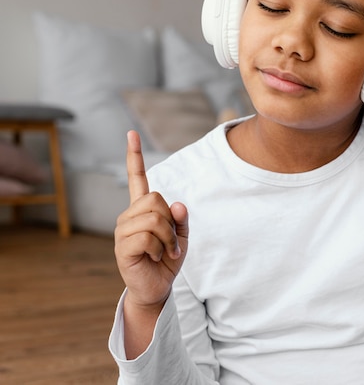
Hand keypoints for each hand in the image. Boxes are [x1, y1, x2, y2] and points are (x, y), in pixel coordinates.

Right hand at [114, 130, 188, 311]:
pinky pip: (149, 237)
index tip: (131, 134)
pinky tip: (157, 258)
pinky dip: (162, 249)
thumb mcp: (181, 237)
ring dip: (168, 239)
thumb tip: (177, 205)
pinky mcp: (122, 247)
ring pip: (154, 219)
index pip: (137, 178)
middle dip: (171, 221)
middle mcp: (128, 216)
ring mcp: (123, 231)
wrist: (157, 288)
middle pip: (156, 199)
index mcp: (142, 209)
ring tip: (165, 252)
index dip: (135, 156)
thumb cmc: (168, 260)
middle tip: (171, 242)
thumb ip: (181, 220)